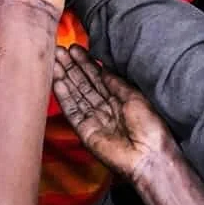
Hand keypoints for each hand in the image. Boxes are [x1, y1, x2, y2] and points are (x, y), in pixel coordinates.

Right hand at [53, 45, 176, 183]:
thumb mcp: (134, 96)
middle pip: (83, 83)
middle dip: (70, 67)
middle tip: (58, 51)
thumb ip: (115, 82)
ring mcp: (93, 119)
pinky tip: (57, 82)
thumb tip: (102, 66)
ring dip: (64, 78)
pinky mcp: (85, 131)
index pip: (96, 76)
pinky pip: (72, 111)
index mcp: (117, 98)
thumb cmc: (150, 127)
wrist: (150, 155)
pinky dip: (64, 97)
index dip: (85, 62)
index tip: (73, 48)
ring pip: (75, 95)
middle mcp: (103, 107)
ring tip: (53, 61)